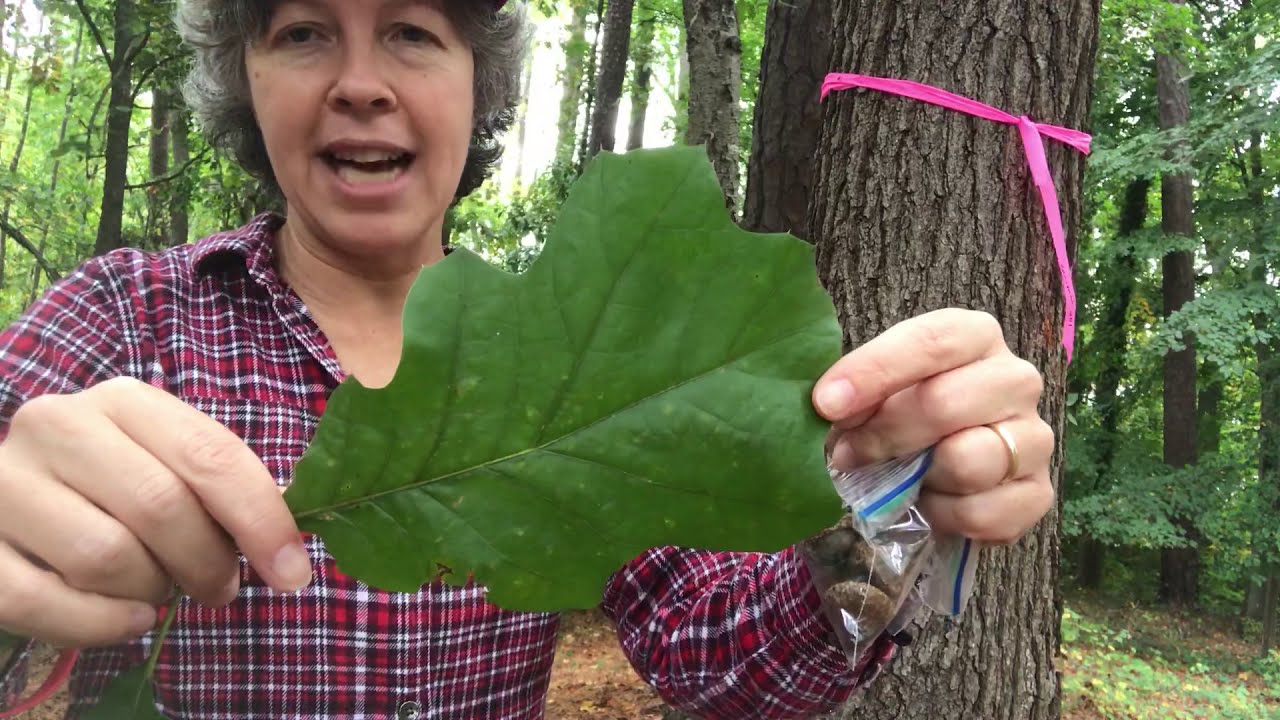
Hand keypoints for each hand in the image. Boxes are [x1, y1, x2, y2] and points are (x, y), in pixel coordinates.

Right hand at [0, 377, 310, 648]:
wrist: (13, 495)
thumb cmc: (112, 485)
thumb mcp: (166, 465)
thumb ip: (220, 489)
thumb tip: (287, 550)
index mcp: (124, 401)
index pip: (210, 455)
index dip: (261, 520)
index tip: (293, 572)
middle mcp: (58, 425)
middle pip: (160, 506)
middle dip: (207, 563)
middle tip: (220, 588)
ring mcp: (4, 482)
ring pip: (104, 556)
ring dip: (152, 590)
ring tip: (161, 589)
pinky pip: (43, 602)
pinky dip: (100, 624)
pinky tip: (129, 619)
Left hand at [811, 309, 1054, 544]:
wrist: (944, 470)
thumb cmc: (904, 415)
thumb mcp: (878, 391)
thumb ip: (860, 392)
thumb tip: (830, 405)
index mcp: (975, 337)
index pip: (931, 341)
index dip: (874, 372)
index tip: (826, 403)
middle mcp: (1016, 379)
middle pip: (944, 404)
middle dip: (883, 435)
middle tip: (846, 454)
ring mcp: (1035, 437)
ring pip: (967, 461)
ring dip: (916, 478)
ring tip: (899, 478)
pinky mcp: (1039, 493)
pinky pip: (980, 512)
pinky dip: (942, 516)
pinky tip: (931, 503)